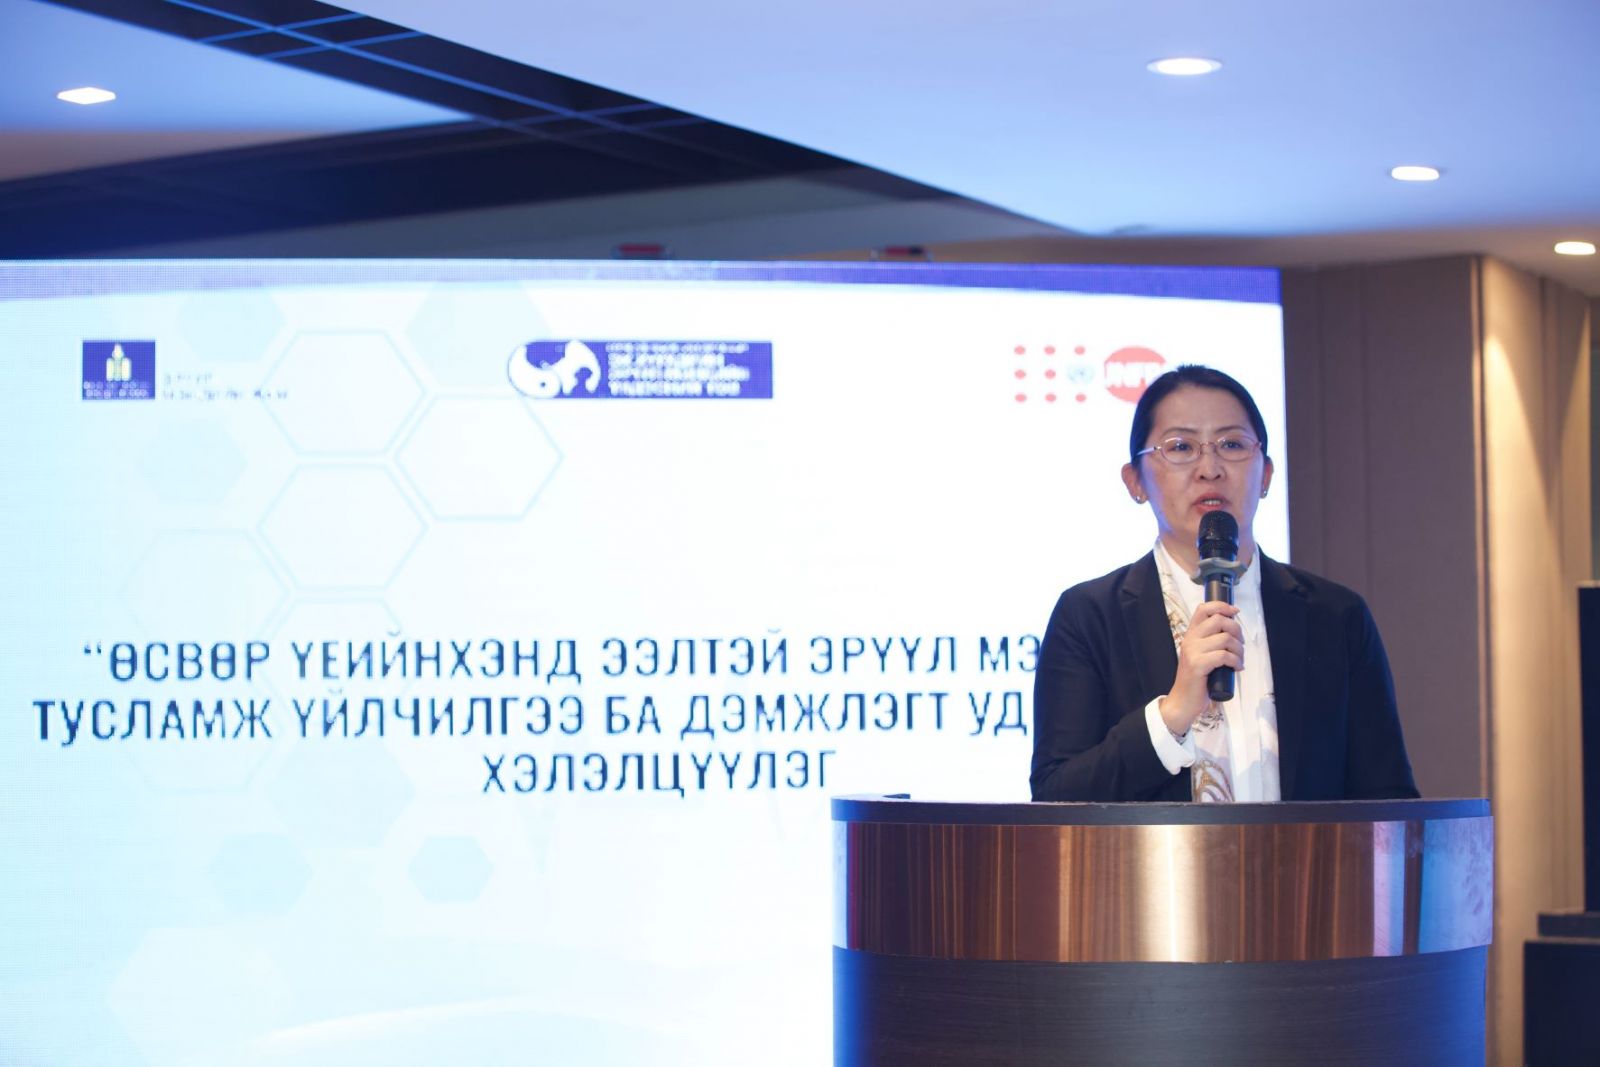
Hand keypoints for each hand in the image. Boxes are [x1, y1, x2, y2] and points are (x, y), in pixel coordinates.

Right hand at [1160, 601, 1242, 735]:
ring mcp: (1193, 652)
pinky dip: (1236, 661)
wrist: (1183, 701)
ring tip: (1239, 660)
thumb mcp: (1202, 655)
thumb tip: (1233, 631)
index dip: (1222, 606)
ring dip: (1239, 649)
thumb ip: (1211, 642)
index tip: (1235, 612)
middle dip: (1236, 630)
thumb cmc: (1197, 680)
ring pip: (1225, 638)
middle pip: (1219, 620)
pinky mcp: (1198, 665)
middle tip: (1240, 644)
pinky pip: (1224, 655)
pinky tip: (1237, 668)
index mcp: (1191, 635)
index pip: (1203, 609)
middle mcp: (1190, 640)